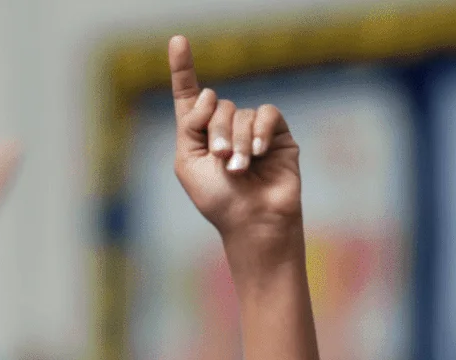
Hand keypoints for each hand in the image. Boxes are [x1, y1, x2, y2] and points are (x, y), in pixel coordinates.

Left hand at [168, 35, 300, 263]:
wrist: (253, 222)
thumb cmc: (218, 200)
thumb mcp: (188, 163)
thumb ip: (189, 125)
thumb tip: (211, 94)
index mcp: (199, 135)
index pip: (189, 96)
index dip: (182, 68)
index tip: (177, 41)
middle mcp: (224, 129)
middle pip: (216, 105)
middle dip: (216, 132)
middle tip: (222, 161)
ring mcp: (252, 130)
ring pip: (241, 112)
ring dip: (237, 141)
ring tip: (240, 169)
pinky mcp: (278, 135)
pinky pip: (267, 114)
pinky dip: (259, 132)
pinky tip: (258, 154)